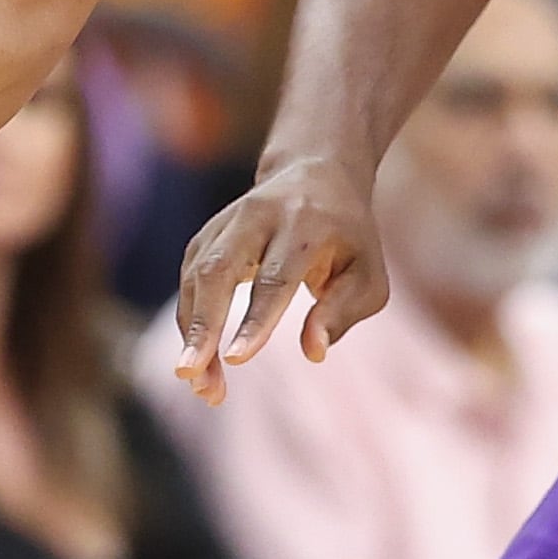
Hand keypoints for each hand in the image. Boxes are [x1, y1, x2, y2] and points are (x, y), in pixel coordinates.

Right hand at [173, 154, 385, 404]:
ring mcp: (227, 221)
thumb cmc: (350, 237)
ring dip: (192, 334)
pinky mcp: (208, 234)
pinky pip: (190, 280)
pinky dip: (190, 322)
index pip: (275, 276)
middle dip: (202, 325)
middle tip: (189, 375)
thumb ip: (343, 312)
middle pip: (218, 269)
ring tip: (202, 387)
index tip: (237, 360)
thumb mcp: (368, 274)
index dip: (255, 319)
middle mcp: (259, 216)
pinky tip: (200, 358)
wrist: (317, 171)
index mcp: (305, 223)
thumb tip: (314, 352)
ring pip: (196, 276)